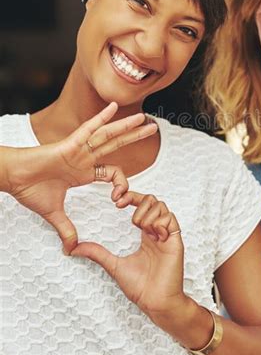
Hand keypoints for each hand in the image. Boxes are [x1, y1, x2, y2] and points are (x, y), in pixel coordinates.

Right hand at [5, 102, 157, 252]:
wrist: (12, 178)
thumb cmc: (29, 189)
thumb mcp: (54, 213)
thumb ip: (66, 228)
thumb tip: (71, 247)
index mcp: (84, 172)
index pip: (113, 172)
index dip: (122, 184)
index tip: (119, 200)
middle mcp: (85, 157)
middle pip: (116, 144)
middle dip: (135, 136)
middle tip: (153, 128)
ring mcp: (78, 149)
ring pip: (108, 135)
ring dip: (126, 126)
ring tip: (144, 118)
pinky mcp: (69, 144)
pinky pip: (88, 129)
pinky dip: (101, 118)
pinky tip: (114, 107)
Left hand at [71, 192, 185, 317]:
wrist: (155, 301)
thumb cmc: (139, 287)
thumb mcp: (113, 266)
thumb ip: (97, 254)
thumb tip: (74, 249)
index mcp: (145, 235)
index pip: (141, 205)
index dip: (130, 198)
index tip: (115, 201)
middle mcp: (157, 232)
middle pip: (153, 201)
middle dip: (138, 200)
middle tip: (124, 210)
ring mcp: (167, 236)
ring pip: (162, 207)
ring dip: (148, 213)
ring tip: (141, 228)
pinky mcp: (175, 241)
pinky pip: (170, 220)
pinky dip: (159, 223)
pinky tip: (154, 235)